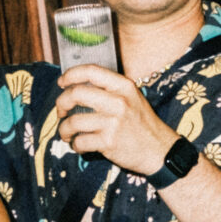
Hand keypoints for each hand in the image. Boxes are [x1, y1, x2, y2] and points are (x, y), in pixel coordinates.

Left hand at [57, 65, 179, 176]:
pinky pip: (79, 142)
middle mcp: (118, 101)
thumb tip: (76, 85)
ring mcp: (113, 123)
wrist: (159, 150)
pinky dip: (75, 145)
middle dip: (61, 103)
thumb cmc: (141, 123)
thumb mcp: (132, 98)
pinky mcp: (108, 143)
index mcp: (123, 86)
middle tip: (61, 112)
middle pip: (75, 94)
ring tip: (67, 133)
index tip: (61, 82)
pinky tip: (79, 145)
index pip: (90, 71)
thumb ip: (109, 89)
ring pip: (73, 121)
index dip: (70, 75)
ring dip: (64, 129)